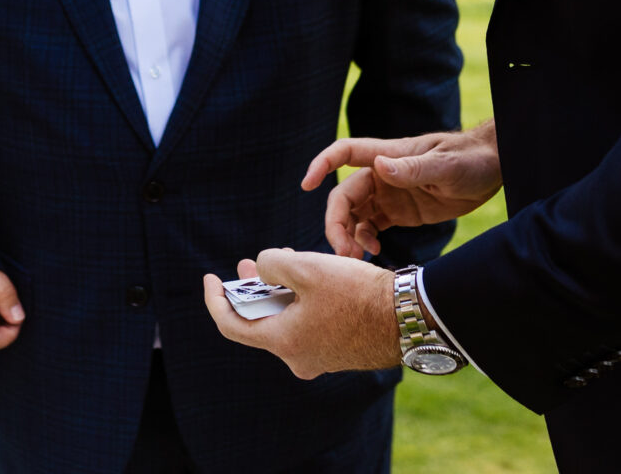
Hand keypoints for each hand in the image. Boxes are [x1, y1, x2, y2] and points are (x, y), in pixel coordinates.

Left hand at [201, 249, 397, 378]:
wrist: (409, 317)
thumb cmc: (357, 294)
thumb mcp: (307, 268)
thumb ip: (272, 264)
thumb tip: (262, 268)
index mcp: (283, 343)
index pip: (231, 325)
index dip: (215, 300)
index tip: (211, 279)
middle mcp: (297, 358)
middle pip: (260, 322)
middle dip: (252, 290)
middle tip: (248, 264)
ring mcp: (319, 359)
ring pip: (286, 321)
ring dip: (279, 292)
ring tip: (282, 261)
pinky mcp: (338, 352)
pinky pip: (307, 326)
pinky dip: (300, 303)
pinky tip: (311, 278)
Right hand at [302, 123, 502, 258]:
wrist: (493, 170)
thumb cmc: (469, 159)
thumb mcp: (444, 165)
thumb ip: (411, 169)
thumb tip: (379, 168)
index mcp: (388, 156)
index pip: (344, 153)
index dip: (322, 164)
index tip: (306, 184)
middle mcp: (382, 175)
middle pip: (344, 196)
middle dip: (336, 223)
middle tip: (342, 253)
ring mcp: (390, 195)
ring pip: (355, 215)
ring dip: (348, 236)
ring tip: (356, 259)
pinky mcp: (400, 213)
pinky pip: (371, 227)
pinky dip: (365, 241)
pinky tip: (373, 254)